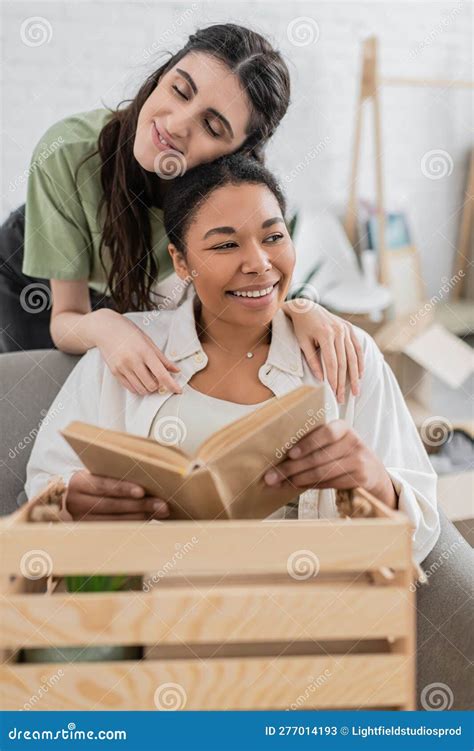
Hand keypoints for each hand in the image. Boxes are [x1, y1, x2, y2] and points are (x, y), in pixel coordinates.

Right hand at [65, 470, 170, 520]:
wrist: (74, 499)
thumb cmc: (94, 481)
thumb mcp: (99, 474)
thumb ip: (117, 475)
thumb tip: (149, 480)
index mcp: (78, 483)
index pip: (103, 485)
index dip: (123, 488)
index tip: (142, 491)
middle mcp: (76, 503)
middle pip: (112, 505)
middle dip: (140, 505)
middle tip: (163, 505)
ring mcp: (82, 521)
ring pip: (116, 520)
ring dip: (142, 516)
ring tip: (161, 512)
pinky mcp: (90, 533)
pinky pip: (116, 530)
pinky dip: (135, 524)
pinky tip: (150, 520)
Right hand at [95, 310, 181, 395]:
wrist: (105, 329)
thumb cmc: (129, 333)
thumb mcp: (148, 342)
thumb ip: (162, 358)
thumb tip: (176, 370)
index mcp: (144, 352)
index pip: (161, 374)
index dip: (171, 385)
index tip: (179, 390)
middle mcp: (133, 361)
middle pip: (151, 385)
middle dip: (158, 385)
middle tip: (158, 378)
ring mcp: (122, 368)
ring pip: (141, 389)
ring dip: (148, 388)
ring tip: (148, 378)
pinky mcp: (115, 372)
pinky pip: (130, 388)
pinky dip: (138, 387)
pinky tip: (139, 379)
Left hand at [264, 420, 397, 508]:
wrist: (373, 472)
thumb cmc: (344, 454)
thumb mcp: (335, 442)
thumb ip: (314, 444)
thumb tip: (280, 456)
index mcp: (342, 427)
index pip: (325, 432)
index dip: (307, 443)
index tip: (289, 453)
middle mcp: (353, 441)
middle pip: (318, 457)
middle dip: (291, 468)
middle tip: (271, 476)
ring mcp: (358, 460)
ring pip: (322, 472)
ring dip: (298, 479)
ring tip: (281, 483)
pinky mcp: (360, 477)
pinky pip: (329, 483)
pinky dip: (310, 486)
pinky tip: (297, 486)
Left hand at [283, 301, 363, 402]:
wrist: (306, 308)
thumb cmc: (301, 327)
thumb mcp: (303, 343)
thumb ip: (312, 361)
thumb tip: (321, 379)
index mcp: (325, 334)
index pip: (332, 362)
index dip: (334, 379)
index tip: (334, 392)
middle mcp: (338, 331)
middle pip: (344, 362)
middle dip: (344, 382)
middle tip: (343, 397)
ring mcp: (346, 329)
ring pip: (353, 356)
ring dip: (355, 375)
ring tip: (355, 390)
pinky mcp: (349, 328)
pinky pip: (357, 347)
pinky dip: (360, 361)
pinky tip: (360, 374)